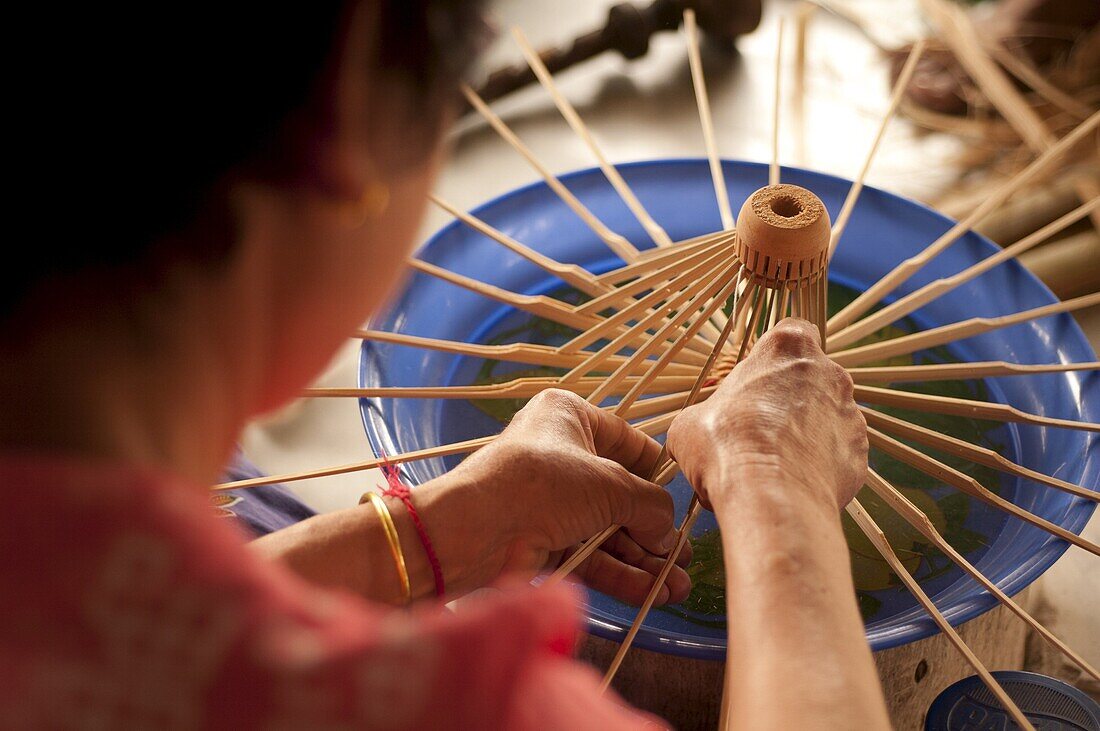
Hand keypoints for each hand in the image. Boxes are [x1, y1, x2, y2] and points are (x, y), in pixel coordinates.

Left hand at [440, 389, 690, 605]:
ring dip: (643, 559)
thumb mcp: (609, 485)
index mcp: (569, 417)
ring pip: (607, 530)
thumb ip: (649, 505)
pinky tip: (653, 592)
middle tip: (684, 556)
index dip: (659, 472)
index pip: (628, 441)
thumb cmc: (540, 484)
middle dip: (655, 529)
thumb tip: (669, 532)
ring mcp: (548, 501)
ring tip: (678, 586)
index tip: (685, 500)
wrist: (472, 530)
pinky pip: (590, 555)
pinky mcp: (541, 540)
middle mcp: (559, 455)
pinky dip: (621, 573)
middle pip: (620, 494)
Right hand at [666, 318, 866, 512]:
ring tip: (774, 462)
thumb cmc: (727, 448)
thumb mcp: (689, 423)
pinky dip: (819, 464)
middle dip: (788, 399)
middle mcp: (829, 372)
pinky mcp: (860, 452)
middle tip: (758, 427)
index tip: (758, 378)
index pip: (793, 331)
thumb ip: (705, 413)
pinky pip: (838, 453)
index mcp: (787, 348)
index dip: (775, 356)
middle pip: (811, 377)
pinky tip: (793, 480)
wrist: (771, 498)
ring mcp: (851, 413)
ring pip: (827, 416)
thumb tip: (697, 430)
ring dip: (805, 432)